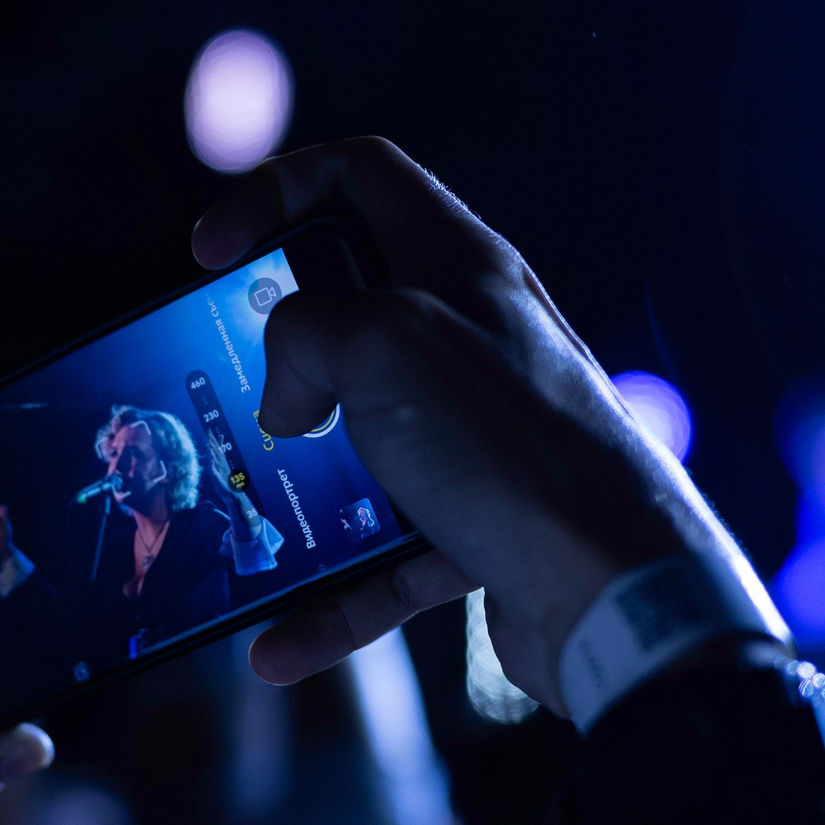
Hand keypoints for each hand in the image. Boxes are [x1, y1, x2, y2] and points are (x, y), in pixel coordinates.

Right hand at [192, 139, 778, 712]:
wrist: (615, 587)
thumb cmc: (513, 444)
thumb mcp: (384, 344)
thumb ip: (304, 335)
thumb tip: (288, 402)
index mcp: (458, 266)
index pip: (360, 180)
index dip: (274, 194)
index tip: (209, 253)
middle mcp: (470, 342)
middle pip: (348, 317)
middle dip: (275, 353)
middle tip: (228, 386)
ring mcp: (474, 438)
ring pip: (357, 449)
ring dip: (294, 489)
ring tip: (241, 514)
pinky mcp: (476, 526)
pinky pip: (381, 561)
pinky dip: (331, 598)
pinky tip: (277, 645)